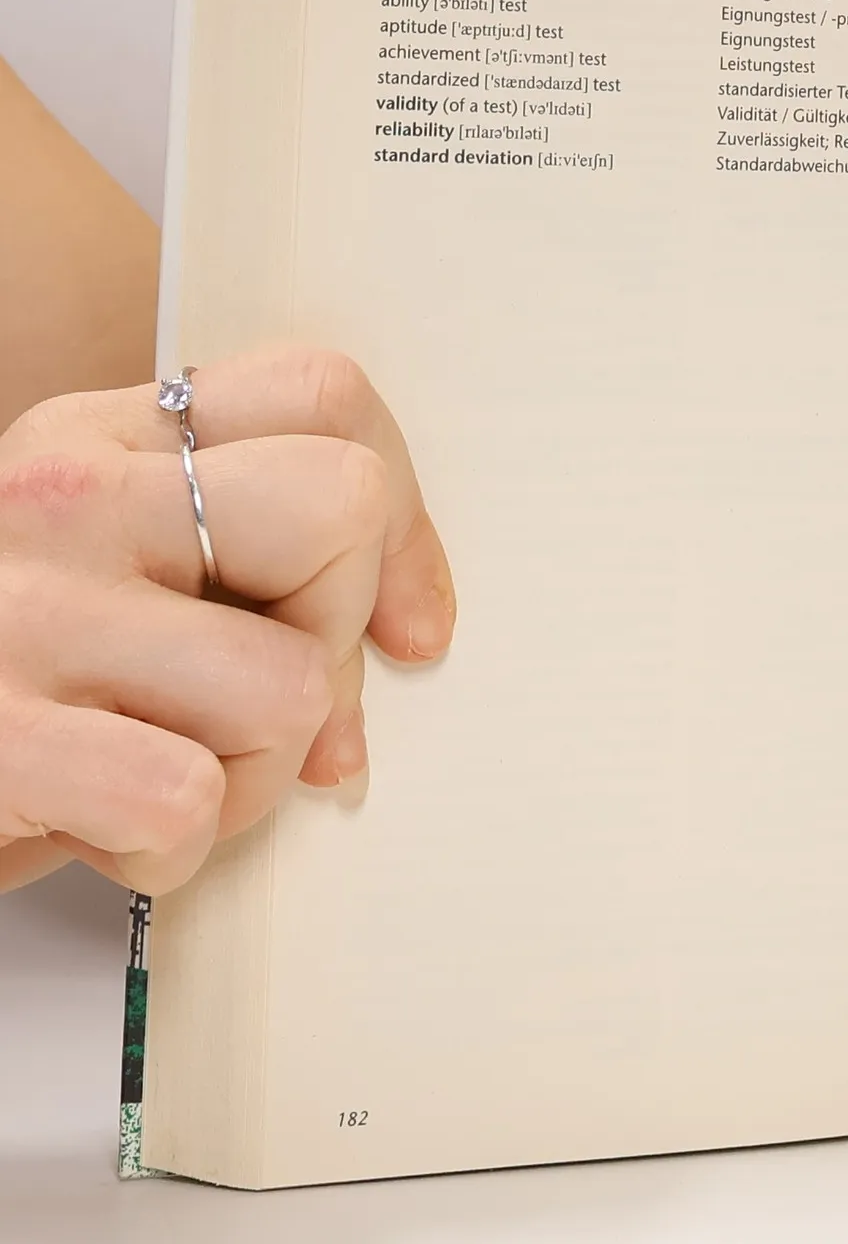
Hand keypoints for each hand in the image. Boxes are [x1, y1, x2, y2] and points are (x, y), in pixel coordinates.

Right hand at [0, 348, 454, 894]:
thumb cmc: (12, 686)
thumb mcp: (116, 577)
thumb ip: (256, 566)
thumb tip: (411, 635)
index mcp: (96, 440)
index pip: (325, 397)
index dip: (402, 520)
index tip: (401, 622)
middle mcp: (57, 497)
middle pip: (338, 509)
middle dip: (333, 635)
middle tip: (250, 701)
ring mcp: (19, 612)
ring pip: (292, 684)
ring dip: (253, 774)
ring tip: (162, 777)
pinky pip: (185, 796)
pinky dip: (168, 846)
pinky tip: (101, 827)